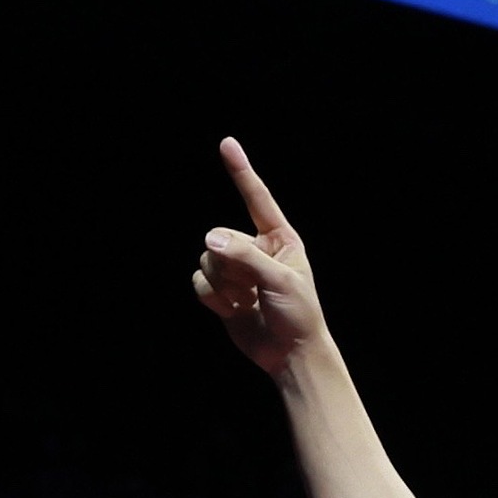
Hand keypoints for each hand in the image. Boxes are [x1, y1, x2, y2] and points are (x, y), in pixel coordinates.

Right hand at [193, 137, 325, 375]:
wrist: (290, 354)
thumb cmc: (298, 315)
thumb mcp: (279, 281)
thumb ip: (245, 256)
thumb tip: (209, 238)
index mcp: (279, 238)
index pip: (257, 198)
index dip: (241, 171)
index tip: (227, 143)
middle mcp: (255, 248)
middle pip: (219, 236)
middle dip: (230, 265)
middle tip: (253, 289)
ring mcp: (236, 269)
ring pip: (206, 258)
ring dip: (222, 284)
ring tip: (247, 301)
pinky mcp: (221, 291)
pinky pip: (199, 281)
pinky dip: (211, 297)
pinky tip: (233, 311)